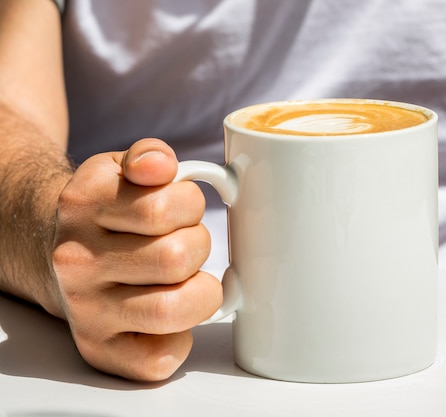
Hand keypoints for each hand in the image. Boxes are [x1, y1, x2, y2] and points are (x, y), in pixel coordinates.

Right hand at [52, 138, 221, 380]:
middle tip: (185, 245)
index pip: (164, 206)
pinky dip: (181, 338)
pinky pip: (159, 357)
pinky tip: (172, 312)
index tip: (181, 209)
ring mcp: (85, 308)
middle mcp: (77, 260)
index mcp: (84, 205)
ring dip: (200, 292)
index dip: (190, 205)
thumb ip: (150, 156)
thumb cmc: (109, 211)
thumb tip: (161, 165)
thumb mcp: (122, 168)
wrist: (58, 249)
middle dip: (198, 246)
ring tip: (186, 280)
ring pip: (174, 308)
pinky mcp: (97, 348)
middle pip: (176, 257)